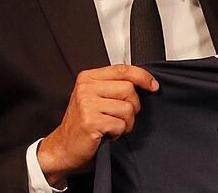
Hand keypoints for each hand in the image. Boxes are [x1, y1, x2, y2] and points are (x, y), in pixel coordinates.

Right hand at [37, 64, 157, 185]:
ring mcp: (87, 104)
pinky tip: (106, 134)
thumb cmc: (83, 124)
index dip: (143, 77)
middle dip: (133, 106)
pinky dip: (118, 133)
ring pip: (127, 108)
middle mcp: (86, 88)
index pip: (123, 70)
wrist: (64, 148)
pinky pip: (120, 125)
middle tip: (121, 117)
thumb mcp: (95, 98)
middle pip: (129, 89)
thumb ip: (113, 86)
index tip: (153, 85)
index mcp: (88, 78)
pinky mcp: (90, 121)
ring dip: (126, 123)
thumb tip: (145, 82)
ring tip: (112, 126)